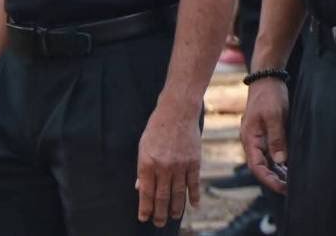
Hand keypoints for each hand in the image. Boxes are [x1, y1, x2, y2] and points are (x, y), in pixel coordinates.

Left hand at [136, 101, 201, 226]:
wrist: (178, 111)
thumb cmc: (157, 128)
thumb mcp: (143, 147)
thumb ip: (142, 169)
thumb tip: (140, 188)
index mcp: (147, 164)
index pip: (146, 192)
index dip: (145, 208)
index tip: (144, 218)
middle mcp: (163, 167)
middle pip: (162, 196)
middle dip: (159, 213)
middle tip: (159, 223)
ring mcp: (180, 165)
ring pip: (178, 193)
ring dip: (175, 208)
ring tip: (173, 217)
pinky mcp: (194, 161)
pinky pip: (194, 183)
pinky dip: (194, 195)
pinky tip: (193, 205)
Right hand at [240, 77, 290, 193]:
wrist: (267, 78)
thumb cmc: (269, 95)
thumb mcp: (275, 116)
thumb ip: (276, 138)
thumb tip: (279, 161)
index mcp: (250, 139)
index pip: (257, 166)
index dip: (269, 179)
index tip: (282, 188)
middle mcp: (252, 141)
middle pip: (261, 166)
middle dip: (274, 179)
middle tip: (290, 188)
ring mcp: (258, 137)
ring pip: (266, 160)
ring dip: (277, 171)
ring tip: (292, 180)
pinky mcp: (266, 132)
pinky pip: (271, 151)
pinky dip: (279, 160)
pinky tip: (289, 165)